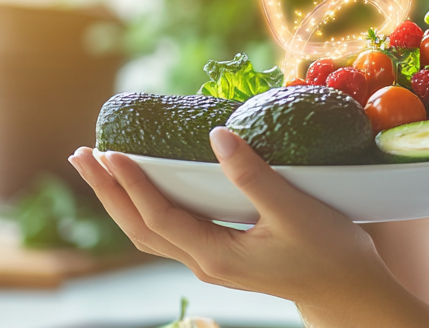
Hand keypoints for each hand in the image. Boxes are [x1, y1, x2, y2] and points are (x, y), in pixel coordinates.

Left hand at [69, 129, 428, 327]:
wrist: (347, 292)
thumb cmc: (328, 252)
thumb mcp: (294, 212)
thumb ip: (254, 177)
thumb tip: (217, 137)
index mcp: (216, 255)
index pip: (158, 216)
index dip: (131, 183)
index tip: (110, 152)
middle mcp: (204, 263)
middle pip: (140, 228)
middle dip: (107, 191)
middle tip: (80, 154)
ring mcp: (211, 263)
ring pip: (151, 232)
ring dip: (121, 199)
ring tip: (102, 167)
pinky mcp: (222, 257)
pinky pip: (171, 231)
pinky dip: (148, 206)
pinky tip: (149, 188)